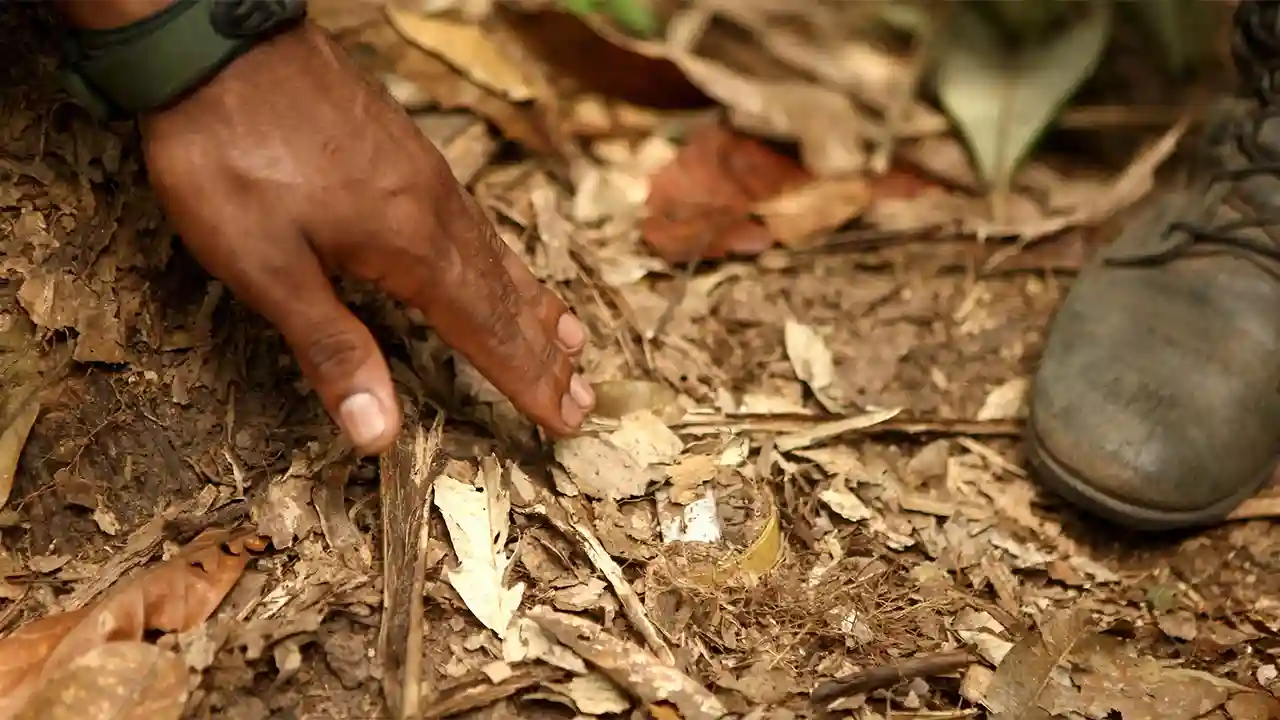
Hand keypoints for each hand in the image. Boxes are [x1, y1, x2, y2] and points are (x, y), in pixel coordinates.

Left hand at [61, 12, 595, 452]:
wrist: (217, 44)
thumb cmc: (232, 156)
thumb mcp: (266, 267)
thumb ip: (331, 348)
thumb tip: (378, 435)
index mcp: (412, 248)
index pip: (488, 333)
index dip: (528, 381)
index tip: (569, 418)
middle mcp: (436, 213)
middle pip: (506, 297)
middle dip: (545, 354)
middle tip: (585, 395)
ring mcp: (426, 178)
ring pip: (497, 256)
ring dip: (535, 306)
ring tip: (569, 337)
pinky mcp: (407, 155)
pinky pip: (476, 222)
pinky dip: (504, 259)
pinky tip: (499, 261)